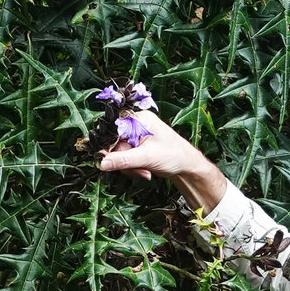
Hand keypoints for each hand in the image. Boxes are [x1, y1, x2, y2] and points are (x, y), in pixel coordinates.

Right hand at [97, 110, 231, 212]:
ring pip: (118, 154)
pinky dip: (132, 168)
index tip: (103, 159)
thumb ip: (123, 160)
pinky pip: (124, 159)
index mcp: (139, 119)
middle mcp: (136, 125)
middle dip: (123, 161)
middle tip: (137, 169)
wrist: (187, 166)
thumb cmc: (174, 155)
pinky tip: (144, 171)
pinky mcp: (136, 148)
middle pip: (114, 144)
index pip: (114, 130)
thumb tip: (102, 163)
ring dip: (129, 167)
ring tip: (144, 171)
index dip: (107, 146)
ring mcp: (136, 137)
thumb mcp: (147, 157)